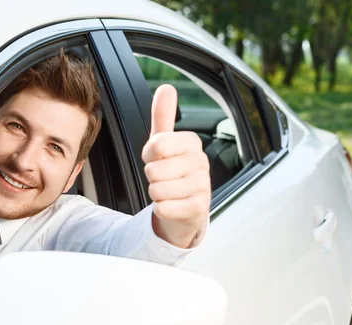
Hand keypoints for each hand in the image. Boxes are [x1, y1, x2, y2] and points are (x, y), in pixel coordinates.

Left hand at [141, 85, 210, 247]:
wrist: (185, 208)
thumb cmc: (172, 172)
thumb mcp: (165, 143)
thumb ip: (163, 116)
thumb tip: (167, 87)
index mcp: (193, 142)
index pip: (157, 144)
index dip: (149, 155)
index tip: (157, 158)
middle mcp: (201, 162)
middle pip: (154, 169)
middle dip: (151, 176)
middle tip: (163, 178)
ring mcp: (203, 187)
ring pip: (157, 190)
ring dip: (156, 194)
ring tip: (168, 191)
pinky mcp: (198, 210)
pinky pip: (164, 208)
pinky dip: (161, 209)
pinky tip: (172, 205)